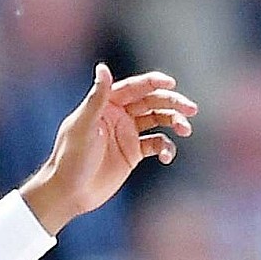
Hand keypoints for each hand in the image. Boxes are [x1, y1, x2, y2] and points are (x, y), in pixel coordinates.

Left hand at [20, 64, 196, 234]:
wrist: (70, 191)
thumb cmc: (71, 157)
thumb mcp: (83, 126)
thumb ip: (96, 98)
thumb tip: (103, 68)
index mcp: (107, 104)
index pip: (135, 88)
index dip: (154, 83)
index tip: (172, 84)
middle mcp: (120, 115)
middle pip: (152, 102)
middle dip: (172, 103)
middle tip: (191, 109)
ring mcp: (127, 134)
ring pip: (158, 121)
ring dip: (174, 122)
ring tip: (186, 129)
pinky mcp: (133, 154)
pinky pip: (156, 145)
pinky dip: (166, 148)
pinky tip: (167, 156)